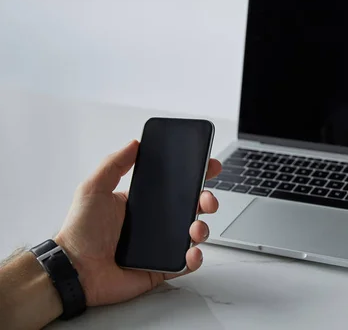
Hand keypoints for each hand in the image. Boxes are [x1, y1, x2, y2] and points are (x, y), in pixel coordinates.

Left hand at [54, 140, 221, 305]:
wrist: (73, 271)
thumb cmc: (79, 232)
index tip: (208, 166)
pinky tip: (191, 252)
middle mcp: (156, 222)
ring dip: (202, 229)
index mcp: (143, 202)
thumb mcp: (93, 188)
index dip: (195, 176)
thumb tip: (134, 143)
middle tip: (207, 198)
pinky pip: (186, 263)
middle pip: (192, 208)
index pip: (175, 186)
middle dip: (207, 200)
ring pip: (194, 234)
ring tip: (195, 228)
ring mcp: (160, 245)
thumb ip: (114, 164)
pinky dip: (195, 258)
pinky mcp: (161, 267)